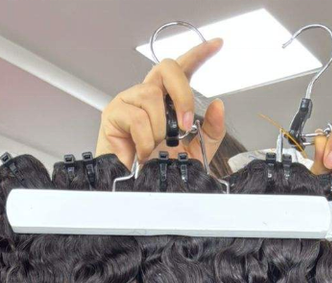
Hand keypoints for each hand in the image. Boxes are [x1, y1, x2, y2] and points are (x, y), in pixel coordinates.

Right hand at [96, 38, 225, 168]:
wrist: (140, 188)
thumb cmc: (159, 167)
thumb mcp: (195, 150)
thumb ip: (211, 130)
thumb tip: (218, 105)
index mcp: (167, 99)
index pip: (182, 69)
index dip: (198, 53)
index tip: (216, 45)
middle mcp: (148, 94)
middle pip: (166, 67)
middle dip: (181, 95)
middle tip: (184, 125)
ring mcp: (129, 101)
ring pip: (151, 96)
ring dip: (160, 128)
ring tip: (155, 146)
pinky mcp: (114, 113)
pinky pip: (136, 117)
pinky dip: (145, 140)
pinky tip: (142, 151)